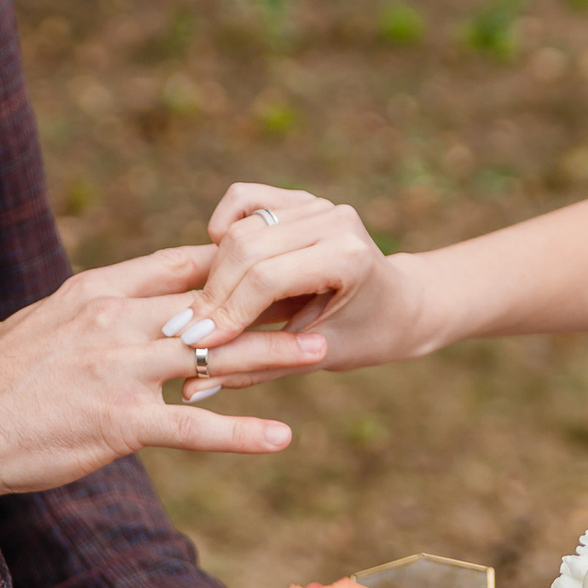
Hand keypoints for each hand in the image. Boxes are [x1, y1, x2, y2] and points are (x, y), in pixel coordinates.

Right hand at [0, 246, 325, 497]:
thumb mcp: (30, 324)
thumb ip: (75, 310)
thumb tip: (97, 301)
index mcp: (95, 292)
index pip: (178, 264)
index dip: (231, 262)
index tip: (273, 259)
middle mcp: (113, 322)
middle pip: (210, 304)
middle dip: (267, 300)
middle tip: (318, 295)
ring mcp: (118, 371)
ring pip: (214, 358)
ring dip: (273, 356)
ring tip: (321, 350)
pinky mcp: (118, 423)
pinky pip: (193, 429)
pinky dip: (242, 433)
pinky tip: (280, 437)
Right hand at [160, 185, 428, 384]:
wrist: (402, 303)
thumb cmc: (366, 337)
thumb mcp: (318, 359)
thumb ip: (257, 368)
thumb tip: (192, 389)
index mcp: (348, 256)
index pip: (266, 278)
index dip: (226, 311)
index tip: (194, 343)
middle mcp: (333, 220)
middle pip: (245, 247)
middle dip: (213, 292)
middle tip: (185, 331)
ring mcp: (317, 203)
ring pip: (240, 226)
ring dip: (214, 268)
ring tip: (203, 308)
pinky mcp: (300, 198)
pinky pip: (244, 200)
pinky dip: (224, 226)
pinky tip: (221, 263)